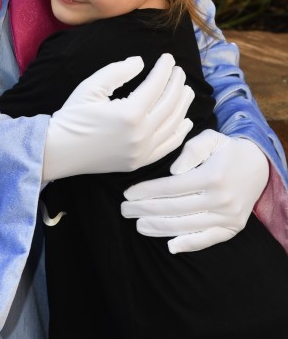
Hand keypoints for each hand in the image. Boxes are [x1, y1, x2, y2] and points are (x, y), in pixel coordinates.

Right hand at [42, 53, 193, 183]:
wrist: (60, 150)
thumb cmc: (73, 115)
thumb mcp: (92, 87)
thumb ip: (118, 71)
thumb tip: (140, 62)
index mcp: (130, 113)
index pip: (156, 86)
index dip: (164, 69)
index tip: (168, 57)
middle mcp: (141, 134)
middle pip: (169, 104)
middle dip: (176, 84)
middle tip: (178, 70)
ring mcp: (143, 151)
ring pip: (173, 124)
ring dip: (182, 105)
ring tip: (186, 89)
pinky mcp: (140, 162)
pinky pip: (168, 146)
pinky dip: (180, 132)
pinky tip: (185, 120)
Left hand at [121, 129, 268, 252]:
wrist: (259, 165)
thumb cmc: (227, 150)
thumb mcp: (211, 138)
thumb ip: (191, 150)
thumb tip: (173, 171)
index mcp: (211, 176)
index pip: (171, 188)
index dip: (146, 192)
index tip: (127, 194)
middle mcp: (220, 199)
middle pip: (174, 209)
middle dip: (145, 210)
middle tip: (124, 210)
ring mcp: (227, 216)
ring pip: (187, 226)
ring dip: (159, 228)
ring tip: (139, 225)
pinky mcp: (233, 228)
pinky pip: (208, 240)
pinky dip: (188, 244)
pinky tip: (170, 245)